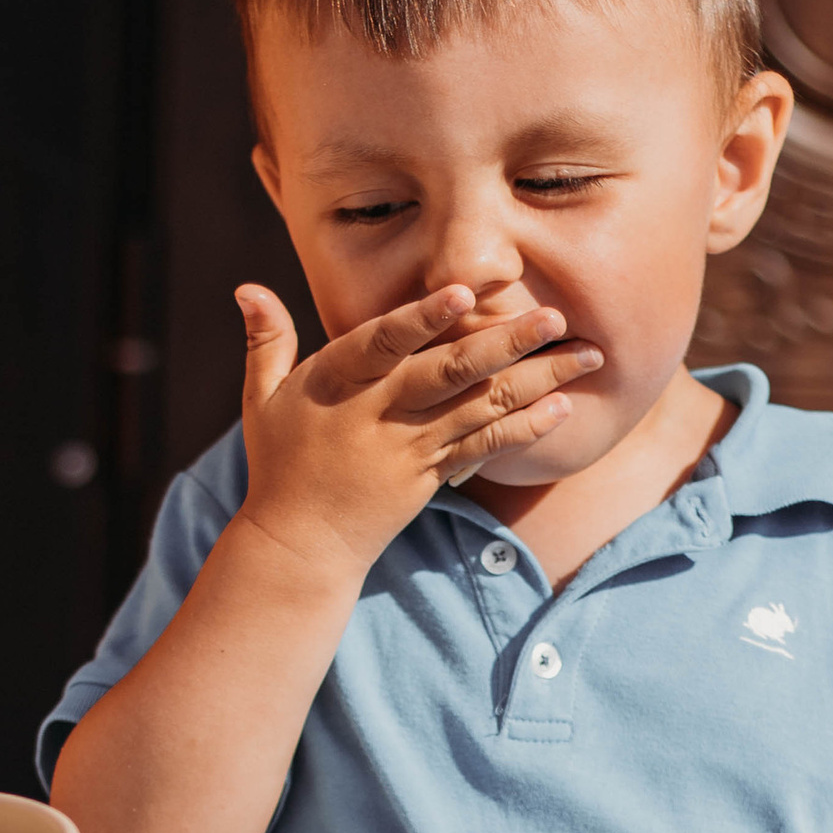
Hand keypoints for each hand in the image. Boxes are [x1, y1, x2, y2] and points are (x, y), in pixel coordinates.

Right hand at [233, 281, 599, 582]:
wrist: (301, 545)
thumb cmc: (280, 464)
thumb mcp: (261, 400)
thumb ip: (266, 340)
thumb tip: (246, 287)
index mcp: (338, 382)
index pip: (384, 341)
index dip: (423, 318)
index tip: (462, 291)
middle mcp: (379, 414)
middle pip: (450, 372)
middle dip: (507, 343)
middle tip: (556, 317)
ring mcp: (409, 448)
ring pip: (481, 408)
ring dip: (537, 381)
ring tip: (585, 356)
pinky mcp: (430, 476)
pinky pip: (484, 448)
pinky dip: (523, 429)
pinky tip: (561, 408)